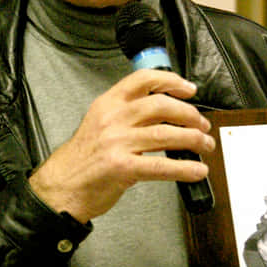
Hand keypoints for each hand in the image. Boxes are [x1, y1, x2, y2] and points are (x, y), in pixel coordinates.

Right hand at [29, 69, 213, 222]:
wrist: (61, 187)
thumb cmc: (82, 160)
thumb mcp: (99, 124)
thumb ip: (127, 115)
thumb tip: (166, 113)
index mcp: (107, 104)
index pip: (143, 80)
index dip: (172, 81)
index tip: (189, 90)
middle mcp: (113, 119)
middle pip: (162, 105)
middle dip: (190, 115)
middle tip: (202, 124)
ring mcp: (117, 142)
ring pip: (167, 134)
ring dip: (194, 140)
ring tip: (205, 145)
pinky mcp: (122, 168)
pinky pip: (162, 166)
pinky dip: (185, 168)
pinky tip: (196, 170)